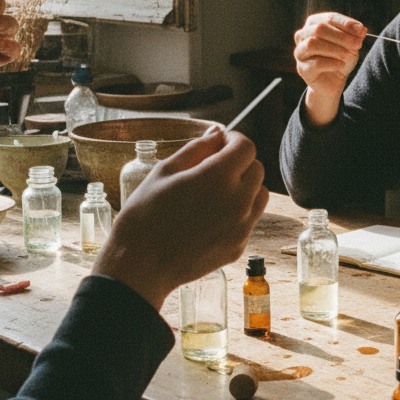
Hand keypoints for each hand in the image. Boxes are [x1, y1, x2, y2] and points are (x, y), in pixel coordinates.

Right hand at [92, 128, 268, 310]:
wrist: (140, 266)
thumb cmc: (145, 216)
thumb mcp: (164, 171)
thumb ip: (197, 148)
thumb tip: (217, 133)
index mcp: (218, 177)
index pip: (246, 147)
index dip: (233, 140)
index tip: (219, 144)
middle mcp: (238, 201)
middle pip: (257, 169)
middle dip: (240, 162)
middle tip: (214, 168)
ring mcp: (241, 227)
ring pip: (260, 194)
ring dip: (244, 187)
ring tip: (215, 193)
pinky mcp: (239, 246)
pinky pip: (250, 219)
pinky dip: (239, 212)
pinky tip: (211, 217)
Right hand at [293, 12, 365, 126]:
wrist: (333, 81)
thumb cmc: (340, 57)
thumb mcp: (351, 45)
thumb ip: (355, 36)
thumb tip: (361, 29)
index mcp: (314, 23)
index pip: (329, 18)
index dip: (346, 24)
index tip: (361, 30)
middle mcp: (303, 35)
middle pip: (319, 29)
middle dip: (341, 36)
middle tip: (357, 44)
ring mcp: (300, 52)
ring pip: (312, 44)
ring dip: (334, 48)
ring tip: (348, 54)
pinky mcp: (302, 69)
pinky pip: (315, 63)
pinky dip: (331, 63)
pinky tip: (341, 65)